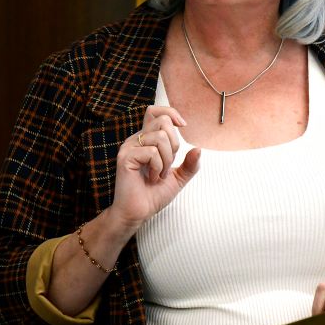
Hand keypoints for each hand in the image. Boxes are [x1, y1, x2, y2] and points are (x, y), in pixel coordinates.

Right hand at [108, 105, 200, 231]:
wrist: (138, 213)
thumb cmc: (153, 195)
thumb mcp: (178, 177)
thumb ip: (190, 164)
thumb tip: (199, 148)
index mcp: (146, 140)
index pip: (155, 111)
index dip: (171, 113)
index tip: (183, 126)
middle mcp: (136, 140)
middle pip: (162, 121)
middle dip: (174, 144)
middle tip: (167, 164)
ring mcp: (129, 147)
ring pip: (160, 137)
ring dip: (166, 160)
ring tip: (159, 174)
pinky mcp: (125, 157)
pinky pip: (151, 152)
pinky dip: (157, 167)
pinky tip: (151, 178)